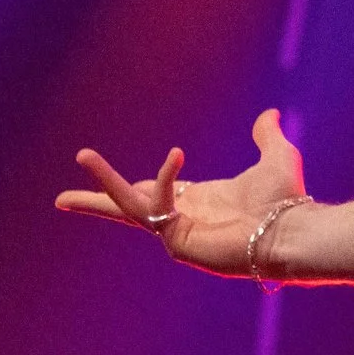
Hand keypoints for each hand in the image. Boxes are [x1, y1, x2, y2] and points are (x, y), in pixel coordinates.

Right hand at [55, 108, 308, 278]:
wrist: (293, 232)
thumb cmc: (287, 202)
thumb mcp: (277, 158)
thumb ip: (268, 136)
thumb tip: (270, 113)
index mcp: (200, 201)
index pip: (155, 193)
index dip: (136, 183)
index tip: (117, 178)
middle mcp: (183, 217)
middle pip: (128, 207)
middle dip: (95, 200)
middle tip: (59, 200)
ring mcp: (177, 232)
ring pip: (129, 206)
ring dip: (103, 184)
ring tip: (83, 156)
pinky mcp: (177, 241)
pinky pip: (157, 207)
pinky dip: (162, 180)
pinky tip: (176, 156)